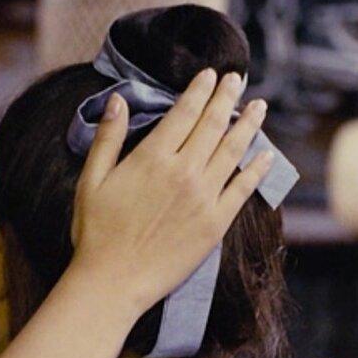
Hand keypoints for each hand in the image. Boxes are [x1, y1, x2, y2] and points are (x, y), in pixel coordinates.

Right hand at [69, 69, 274, 313]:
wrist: (113, 282)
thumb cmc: (96, 232)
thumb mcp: (91, 180)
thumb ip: (107, 138)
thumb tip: (117, 100)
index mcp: (152, 158)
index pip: (184, 112)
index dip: (199, 90)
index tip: (210, 74)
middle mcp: (183, 172)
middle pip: (212, 125)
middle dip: (227, 97)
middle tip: (237, 79)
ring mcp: (204, 198)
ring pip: (233, 151)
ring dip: (248, 125)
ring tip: (260, 107)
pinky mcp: (216, 224)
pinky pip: (243, 189)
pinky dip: (257, 169)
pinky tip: (266, 155)